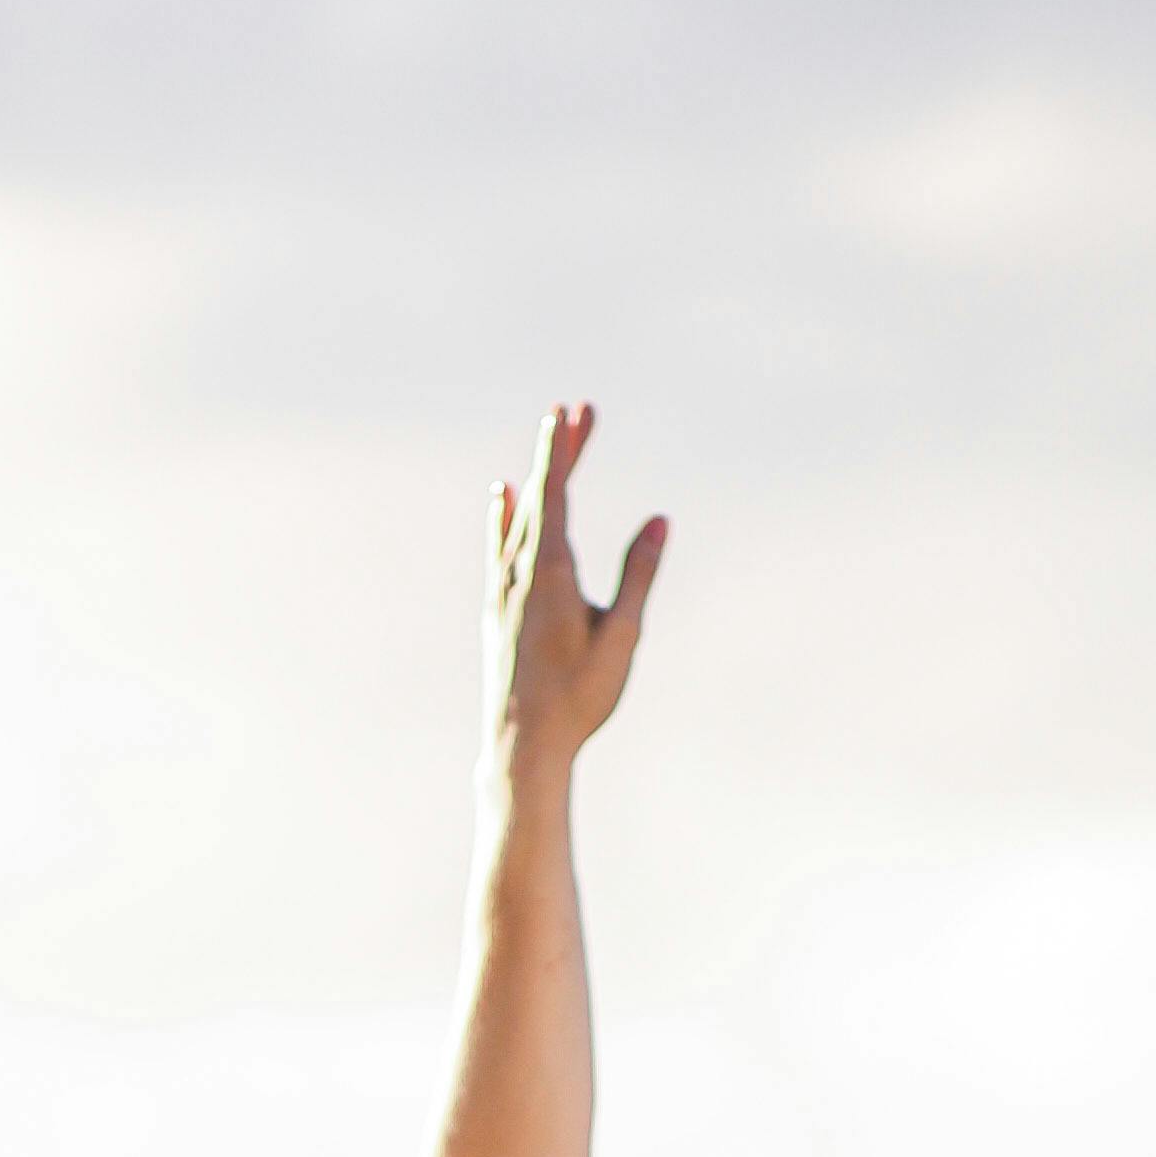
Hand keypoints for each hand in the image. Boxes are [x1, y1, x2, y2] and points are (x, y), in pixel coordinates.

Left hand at [489, 402, 662, 773]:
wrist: (523, 747)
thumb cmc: (578, 698)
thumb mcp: (621, 635)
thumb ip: (638, 574)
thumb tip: (660, 520)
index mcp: (549, 572)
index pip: (553, 493)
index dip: (561, 450)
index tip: (567, 411)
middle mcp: (518, 573)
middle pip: (538, 496)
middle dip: (559, 452)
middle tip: (576, 409)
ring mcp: (501, 591)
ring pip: (518, 518)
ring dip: (536, 478)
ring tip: (550, 442)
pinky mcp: (496, 610)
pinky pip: (499, 547)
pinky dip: (503, 516)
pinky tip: (501, 497)